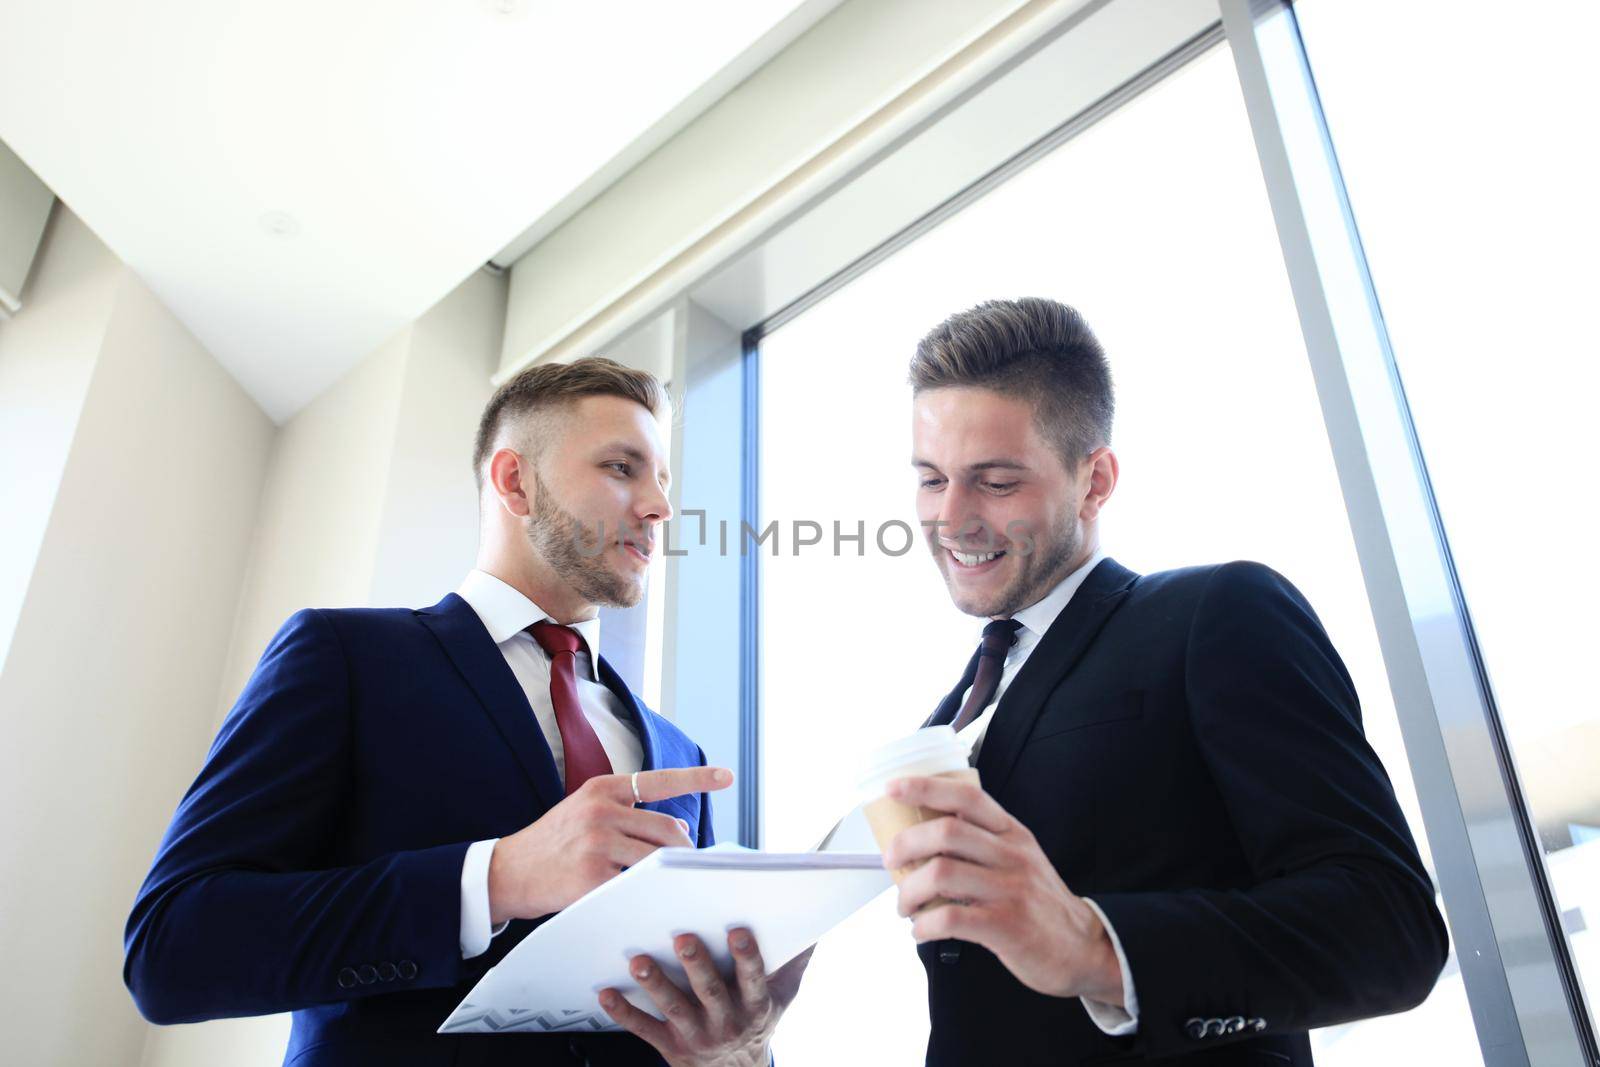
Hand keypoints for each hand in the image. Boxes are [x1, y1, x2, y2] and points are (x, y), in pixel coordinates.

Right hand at [488, 766, 731, 923]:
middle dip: (683, 852)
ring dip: (667, 874)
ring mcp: (597, 842)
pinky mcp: (593, 876)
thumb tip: (682, 831)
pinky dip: (645, 893)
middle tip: (684, 867)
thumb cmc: (555, 843)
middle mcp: (602, 809)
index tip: (727, 776)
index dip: (697, 778)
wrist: (508, 871)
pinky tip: (641, 898)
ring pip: (657, 859)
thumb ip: (629, 814)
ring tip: (664, 883)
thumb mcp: (586, 811)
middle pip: (668, 830)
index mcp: (602, 788)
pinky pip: (636, 885)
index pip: (659, 779)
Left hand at [599, 929, 810, 1066]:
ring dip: (655, 985)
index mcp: (755, 1005)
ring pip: (674, 1008)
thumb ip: (797, 960)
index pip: (753, 979)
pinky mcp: (670, 1046)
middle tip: (682, 937)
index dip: (747, 956)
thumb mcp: (786, 996)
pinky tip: (605, 993)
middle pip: (710, 992)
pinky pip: (644, 1029)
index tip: (738, 930)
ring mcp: (696, 1036)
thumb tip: (814, 924)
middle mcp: (726, 1022)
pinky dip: (624, 1012)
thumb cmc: (759, 1022)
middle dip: (697, 965)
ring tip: (638, 961)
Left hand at [882, 775, 1122, 1004]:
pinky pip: (951, 919)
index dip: (925, 787)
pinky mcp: (1007, 926)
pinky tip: (921, 930)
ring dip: (909, 890)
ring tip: (904, 904)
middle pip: (946, 832)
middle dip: (906, 844)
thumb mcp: (1020, 858)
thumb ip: (982, 843)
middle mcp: (1012, 855)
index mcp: (1012, 833)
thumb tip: (922, 836)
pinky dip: (924, 925)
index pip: (967, 796)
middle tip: (890, 860)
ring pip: (942, 874)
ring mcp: (1011, 891)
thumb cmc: (1039, 902)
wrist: (1084, 946)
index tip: (893, 788)